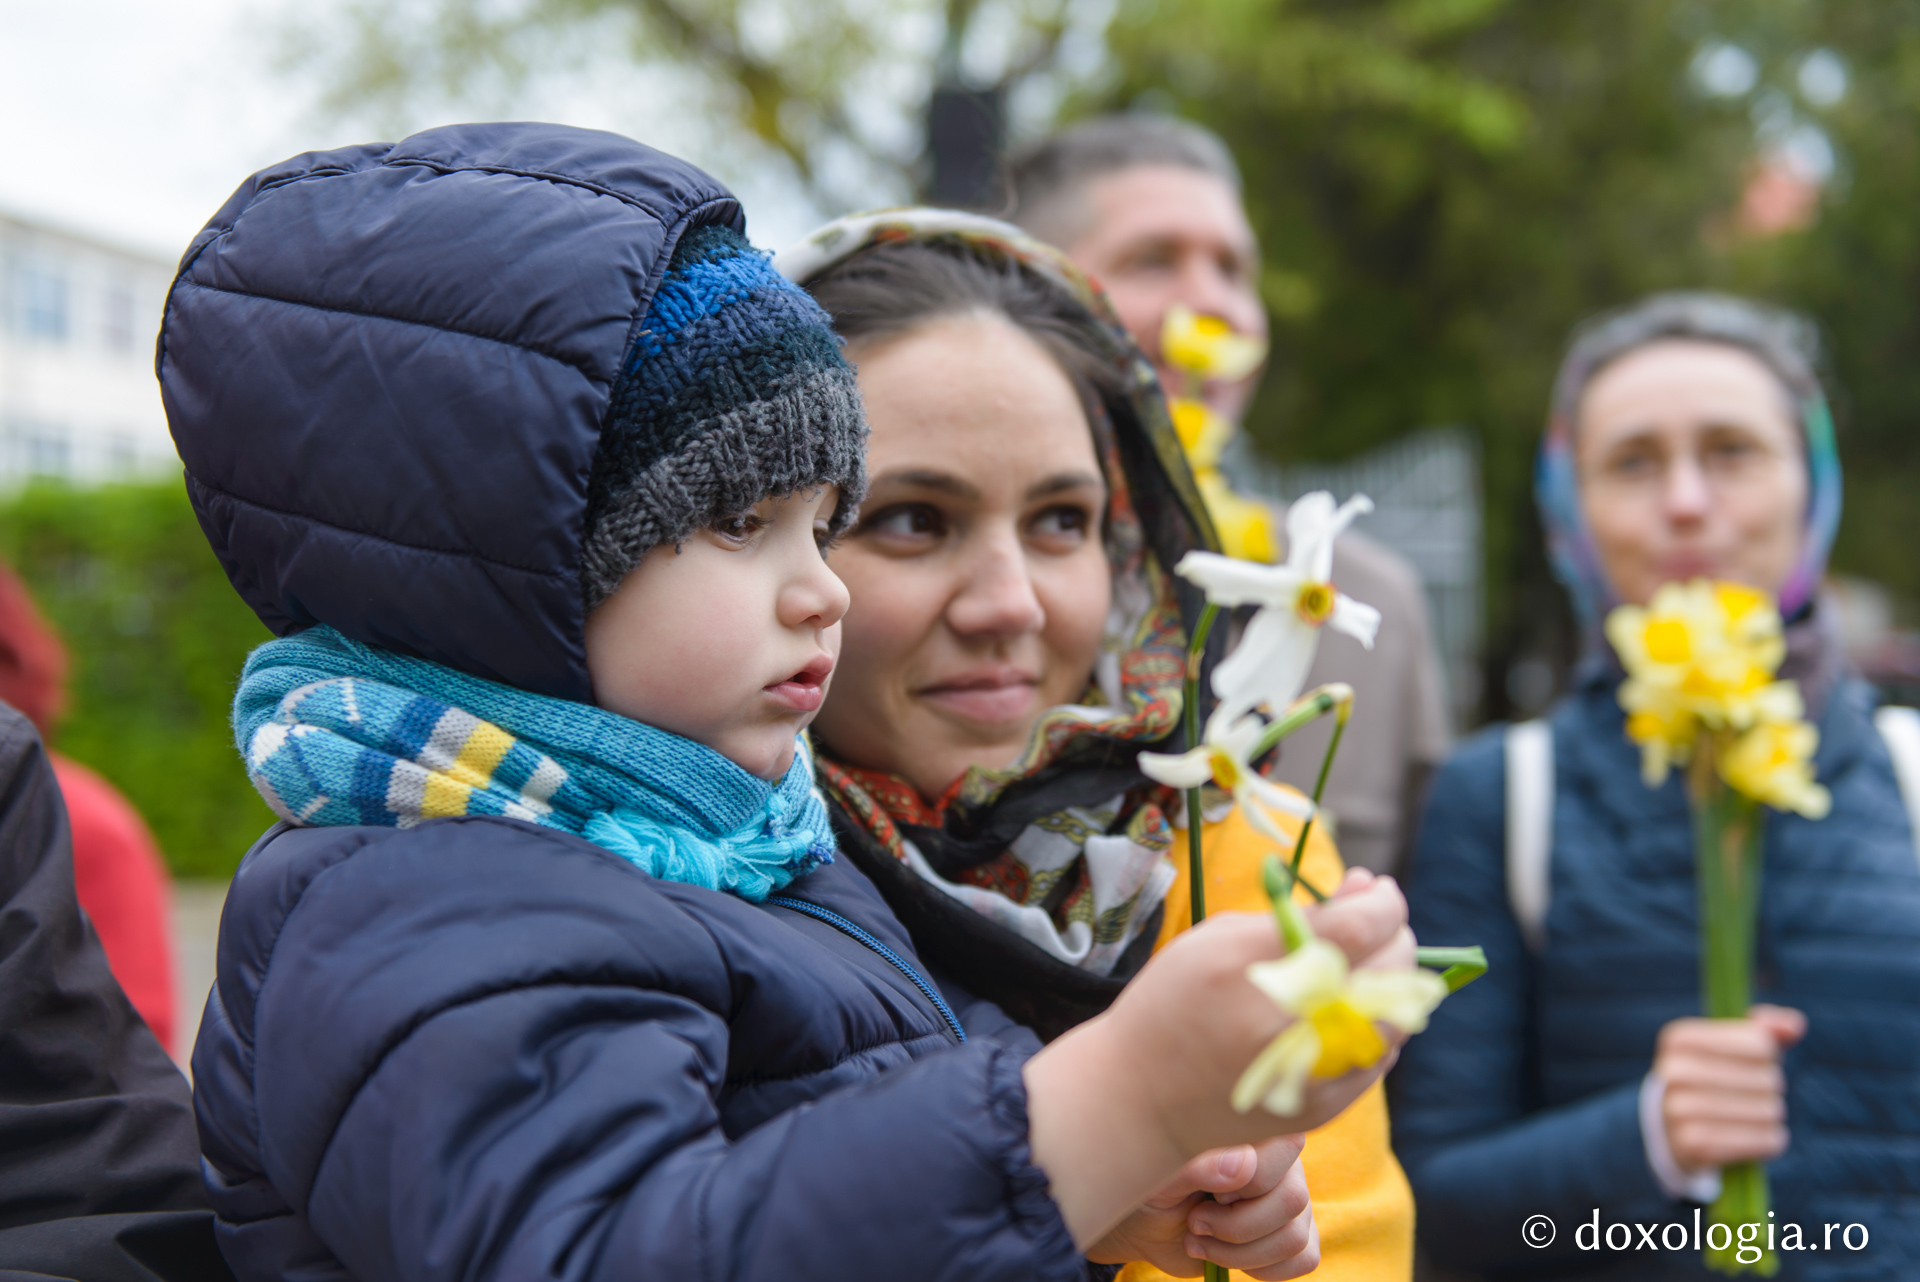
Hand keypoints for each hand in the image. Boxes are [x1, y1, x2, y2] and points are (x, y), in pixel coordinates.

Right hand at [1026, 871, 1410, 1246]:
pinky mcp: (1325, 1103)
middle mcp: (1293, 1020)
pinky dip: (1376, 1021)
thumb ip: (1295, 914)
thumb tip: (1363, 890)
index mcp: (1259, 966)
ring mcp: (1314, 1067)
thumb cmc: (1175, 1000)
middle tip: (1371, 922)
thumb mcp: (1218, 938)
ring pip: (1399, 1012)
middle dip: (1393, 934)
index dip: (1382, 902)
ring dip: (1392, 978)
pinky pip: (1382, 1051)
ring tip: (1363, 965)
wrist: (1142, 1097)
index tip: (1376, 891)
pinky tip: (1344, 1008)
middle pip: (1390, 966)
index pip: (1360, 925)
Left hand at [1087, 1135, 1318, 1279]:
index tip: (1212, 1191)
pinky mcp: (1293, 1235)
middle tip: (1195, 1221)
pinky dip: (1263, 1269)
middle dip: (1236, 1226)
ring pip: (1294, 1237)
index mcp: (1254, 1132)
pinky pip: (1305, 1258)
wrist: (1148, 1224)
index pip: (1286, 1146)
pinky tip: (1228, 1256)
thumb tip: (1243, 1166)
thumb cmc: (1153, 1187)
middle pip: (1292, 1200)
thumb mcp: (1161, 1176)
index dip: (1251, 1180)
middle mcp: (1281, 1163)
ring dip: (1239, 1254)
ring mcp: (1291, 1200)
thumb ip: (1197, 1166)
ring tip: (1201, 1240)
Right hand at [1655, 1004, 1805, 1170]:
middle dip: (1770, 1088)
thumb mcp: (1732, 1047)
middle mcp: (1673, 1071)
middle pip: (1766, 1078)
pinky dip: (1770, 1140)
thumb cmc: (1714, 1078)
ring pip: (1766, 1111)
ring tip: (1752, 1116)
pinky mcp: (1694, 1145)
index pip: (1759, 1043)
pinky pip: (1762, 1140)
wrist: (1671, 1129)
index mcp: (1680, 1038)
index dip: (1768, 1055)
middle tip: (1751, 1093)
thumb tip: (1795, 1025)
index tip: (1750, 1062)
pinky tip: (1756, 1137)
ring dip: (1771, 1116)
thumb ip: (1764, 1030)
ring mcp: (1680, 1109)